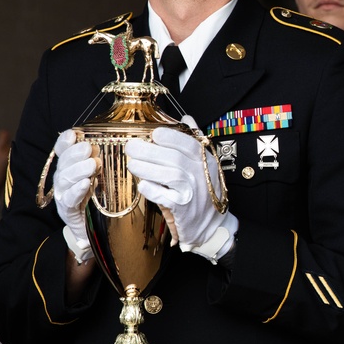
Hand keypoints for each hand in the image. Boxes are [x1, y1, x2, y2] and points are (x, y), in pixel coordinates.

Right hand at [52, 130, 98, 262]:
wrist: (92, 228)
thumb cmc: (98, 197)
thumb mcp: (103, 176)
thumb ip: (104, 159)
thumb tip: (124, 142)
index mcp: (70, 166)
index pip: (63, 150)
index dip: (65, 141)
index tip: (74, 134)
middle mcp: (63, 178)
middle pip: (64, 162)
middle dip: (75, 154)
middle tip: (89, 148)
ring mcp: (63, 194)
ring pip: (65, 179)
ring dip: (78, 170)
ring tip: (92, 164)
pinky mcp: (67, 211)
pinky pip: (69, 199)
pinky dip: (76, 191)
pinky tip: (85, 184)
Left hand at [126, 116, 235, 262]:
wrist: (211, 223)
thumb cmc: (204, 191)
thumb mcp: (205, 164)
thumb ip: (195, 141)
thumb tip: (187, 119)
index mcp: (205, 160)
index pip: (189, 143)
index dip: (170, 137)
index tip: (152, 134)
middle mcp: (201, 174)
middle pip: (174, 158)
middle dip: (149, 151)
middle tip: (131, 147)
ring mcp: (192, 191)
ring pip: (169, 175)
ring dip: (146, 168)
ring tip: (131, 164)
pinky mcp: (182, 208)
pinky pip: (164, 197)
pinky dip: (152, 189)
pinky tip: (142, 184)